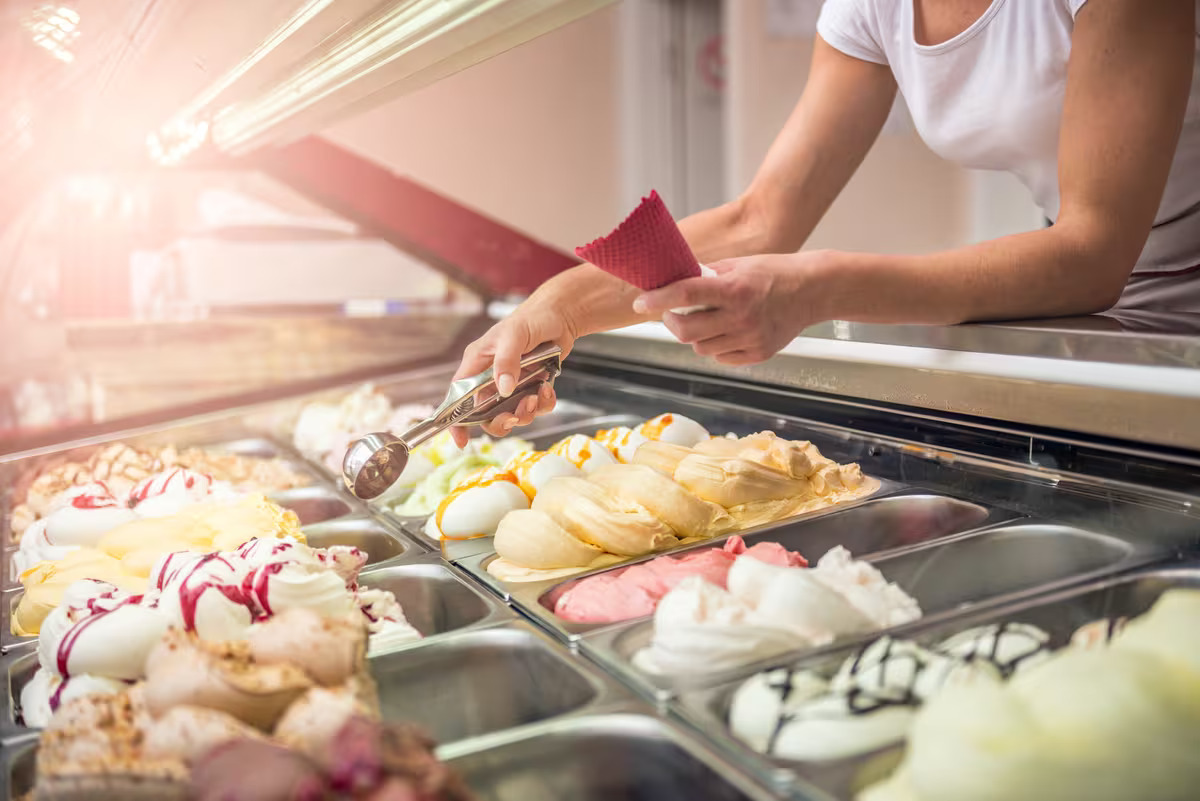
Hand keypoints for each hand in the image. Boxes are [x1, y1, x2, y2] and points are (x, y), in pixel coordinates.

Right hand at [450, 296, 579, 446]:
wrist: (561, 316)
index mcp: (477, 364)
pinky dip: (543, 404)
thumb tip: (502, 389)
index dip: (456, 421)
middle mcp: (491, 377)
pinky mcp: (531, 386)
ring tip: (536, 396)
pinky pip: (534, 407)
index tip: (461, 441)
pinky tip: (547, 390)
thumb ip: (506, 362)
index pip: (458, 396)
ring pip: (512, 414)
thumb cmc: (531, 318)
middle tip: (515, 415)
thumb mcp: (514, 336)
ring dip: (525, 412)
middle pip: (485, 414)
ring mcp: (512, 384)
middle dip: (501, 420)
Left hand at [632, 251, 830, 364]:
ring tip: (706, 319)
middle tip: (671, 313)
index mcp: (735, 289)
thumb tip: (674, 281)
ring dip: (694, 335)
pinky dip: (715, 346)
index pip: (685, 294)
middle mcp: (741, 317)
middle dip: (671, 322)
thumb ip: (707, 275)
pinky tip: (725, 331)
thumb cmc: (775, 273)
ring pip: (701, 347)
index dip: (658, 299)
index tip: (640, 301)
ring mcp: (750, 339)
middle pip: (686, 331)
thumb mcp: (739, 265)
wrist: (813, 291)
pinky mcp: (757, 354)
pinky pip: (721, 357)